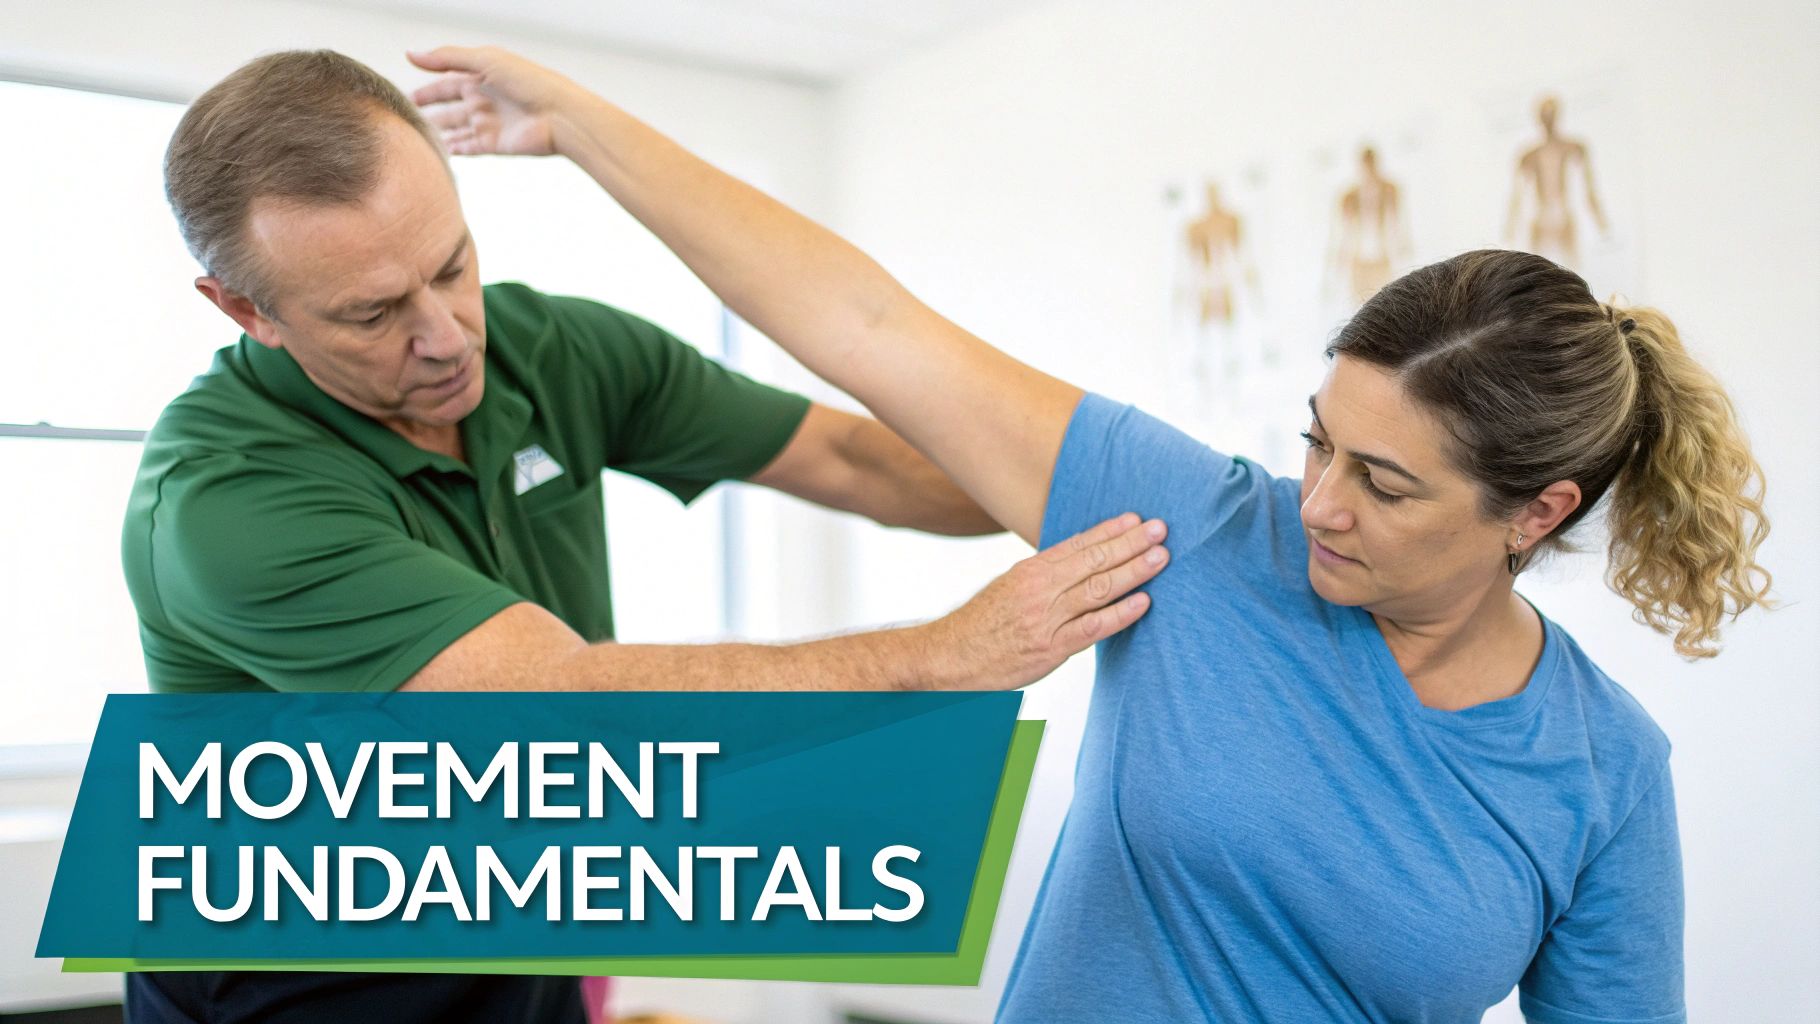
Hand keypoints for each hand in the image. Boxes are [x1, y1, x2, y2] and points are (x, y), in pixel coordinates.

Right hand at [407, 45, 583, 156]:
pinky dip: (456, 150)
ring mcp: (490, 123)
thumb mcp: (485, 60)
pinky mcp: (495, 144)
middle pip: (450, 108)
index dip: (427, 90)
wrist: (559, 115)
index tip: (406, 97)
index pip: (447, 83)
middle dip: (430, 112)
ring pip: (458, 129)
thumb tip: (411, 54)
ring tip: (418, 138)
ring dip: (440, 133)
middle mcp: (485, 100)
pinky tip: (441, 151)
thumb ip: (447, 58)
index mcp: (482, 77)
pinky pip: (470, 147)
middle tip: (407, 120)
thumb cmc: (529, 82)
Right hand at [921, 513, 1167, 689]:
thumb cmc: (981, 625)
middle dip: (1131, 543)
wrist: (948, 657)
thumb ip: (1044, 577)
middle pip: (1094, 560)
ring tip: (1161, 557)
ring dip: (1134, 571)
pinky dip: (1121, 613)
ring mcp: (1046, 617)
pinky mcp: (1051, 648)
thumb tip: (1080, 563)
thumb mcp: (1009, 587)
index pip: (1078, 543)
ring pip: (1098, 588)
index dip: (1110, 530)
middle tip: (1161, 529)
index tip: (1137, 519)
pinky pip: (1093, 627)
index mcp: (1031, 570)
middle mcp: (1040, 588)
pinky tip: (1144, 602)